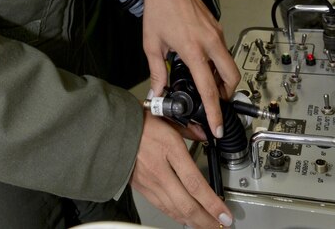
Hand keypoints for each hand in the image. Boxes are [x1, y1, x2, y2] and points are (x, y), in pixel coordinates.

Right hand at [131, 110, 232, 227]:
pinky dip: (176, 215)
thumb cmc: (137, 120)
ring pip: (174, 210)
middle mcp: (159, 169)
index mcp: (169, 148)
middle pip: (186, 204)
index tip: (224, 214)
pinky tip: (185, 218)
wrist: (110, 128)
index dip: (212, 203)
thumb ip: (187, 128)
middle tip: (220, 225)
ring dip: (193, 221)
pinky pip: (162, 207)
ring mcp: (149, 181)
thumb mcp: (166, 116)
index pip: (195, 183)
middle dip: (206, 220)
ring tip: (206, 224)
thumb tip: (203, 134)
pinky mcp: (141, 188)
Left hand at [141, 0, 239, 139]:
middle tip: (215, 104)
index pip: (209, 88)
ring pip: (230, 64)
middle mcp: (210, 42)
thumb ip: (157, 71)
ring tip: (206, 84)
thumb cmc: (158, 8)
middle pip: (232, 78)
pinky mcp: (218, 26)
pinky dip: (219, 63)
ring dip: (223, 78)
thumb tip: (158, 92)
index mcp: (193, 49)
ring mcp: (217, 33)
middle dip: (226, 95)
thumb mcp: (152, 43)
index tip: (218, 127)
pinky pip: (224, 51)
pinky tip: (204, 64)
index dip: (214, 112)